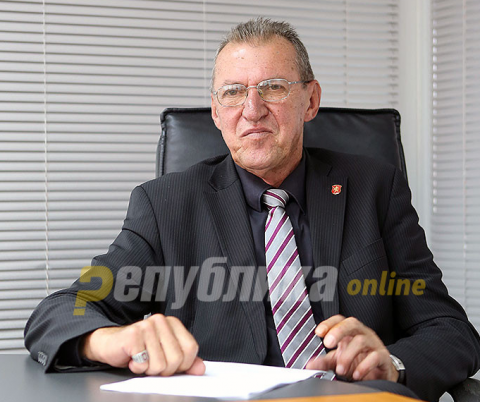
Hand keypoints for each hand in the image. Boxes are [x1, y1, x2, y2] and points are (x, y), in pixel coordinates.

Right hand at [82, 314, 204, 375]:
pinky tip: (133, 359)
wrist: (111, 344)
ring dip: (149, 369)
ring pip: (159, 364)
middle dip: (164, 370)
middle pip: (176, 359)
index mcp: (173, 323)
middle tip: (152, 362)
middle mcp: (161, 320)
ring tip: (142, 359)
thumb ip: (185, 361)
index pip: (191, 349)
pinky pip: (143, 364)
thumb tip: (201, 368)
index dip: (182, 364)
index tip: (170, 364)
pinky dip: (137, 368)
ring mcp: (146, 326)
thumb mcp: (166, 354)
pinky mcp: (133, 335)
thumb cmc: (140, 349)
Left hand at [305, 315, 397, 381]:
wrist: (380, 375)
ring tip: (340, 369)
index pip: (339, 320)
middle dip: (339, 331)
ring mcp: (374, 344)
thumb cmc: (358, 362)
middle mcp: (362, 334)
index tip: (318, 332)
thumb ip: (324, 361)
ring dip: (348, 355)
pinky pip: (375, 356)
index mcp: (350, 332)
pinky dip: (364, 366)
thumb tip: (310, 364)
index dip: (329, 323)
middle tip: (328, 344)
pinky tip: (356, 374)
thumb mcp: (338, 361)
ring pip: (362, 341)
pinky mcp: (383, 357)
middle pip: (352, 323)